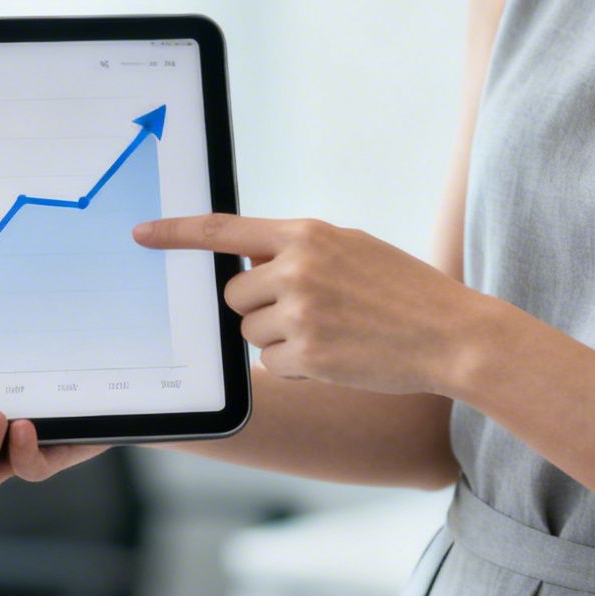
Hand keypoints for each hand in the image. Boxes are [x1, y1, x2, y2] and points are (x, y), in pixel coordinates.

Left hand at [134, 214, 492, 395]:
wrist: (452, 334)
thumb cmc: (403, 292)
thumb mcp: (351, 250)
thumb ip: (299, 250)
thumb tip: (247, 262)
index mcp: (307, 234)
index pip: (224, 230)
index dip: (176, 233)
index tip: (142, 234)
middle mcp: (298, 266)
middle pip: (233, 293)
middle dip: (257, 308)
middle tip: (304, 312)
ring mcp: (301, 310)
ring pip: (249, 331)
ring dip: (277, 339)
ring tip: (330, 333)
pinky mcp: (307, 351)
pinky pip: (270, 364)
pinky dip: (296, 366)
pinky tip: (336, 356)